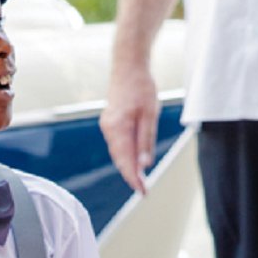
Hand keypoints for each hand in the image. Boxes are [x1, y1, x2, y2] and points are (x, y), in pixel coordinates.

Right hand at [99, 62, 159, 196]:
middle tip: (144, 190)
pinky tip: (134, 160)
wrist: (128, 66)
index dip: (134, 178)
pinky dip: (125, 154)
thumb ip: (146, 140)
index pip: (126, 161)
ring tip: (140, 179)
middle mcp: (108, 129)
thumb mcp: (150, 114)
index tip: (142, 191)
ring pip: (118, 152)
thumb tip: (145, 164)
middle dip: (131, 175)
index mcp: (118, 128)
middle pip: (119, 159)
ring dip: (128, 166)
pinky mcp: (110, 122)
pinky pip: (117, 143)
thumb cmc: (141, 87)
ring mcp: (107, 125)